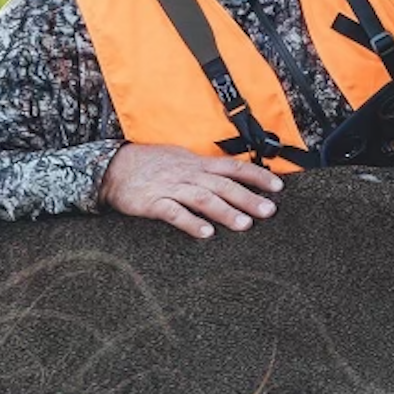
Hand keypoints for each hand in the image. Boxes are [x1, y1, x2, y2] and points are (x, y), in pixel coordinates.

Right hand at [100, 144, 283, 238]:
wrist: (114, 167)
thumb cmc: (153, 164)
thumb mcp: (184, 159)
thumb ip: (208, 169)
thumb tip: (236, 174)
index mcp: (198, 164)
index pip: (234, 167)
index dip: (257, 176)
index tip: (278, 187)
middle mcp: (189, 174)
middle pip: (224, 185)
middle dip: (248, 198)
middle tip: (269, 211)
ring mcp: (171, 187)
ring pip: (203, 198)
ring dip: (225, 212)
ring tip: (244, 225)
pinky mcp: (153, 202)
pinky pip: (174, 212)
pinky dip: (191, 222)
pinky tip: (205, 233)